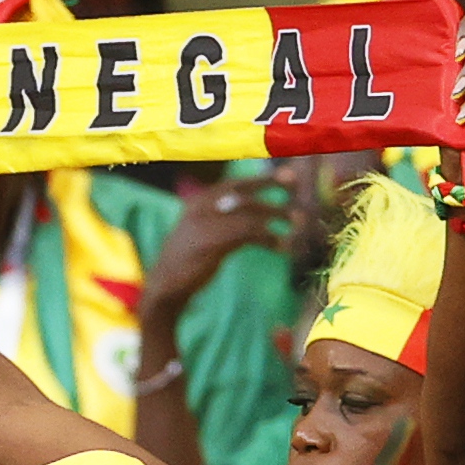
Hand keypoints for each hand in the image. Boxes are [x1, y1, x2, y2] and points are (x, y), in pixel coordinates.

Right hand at [142, 178, 295, 321]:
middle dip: (276, 196)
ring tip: (298, 224)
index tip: (290, 176)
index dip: (265, 179)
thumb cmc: (186, 262)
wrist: (165, 287)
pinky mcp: (213, 243)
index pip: (236, 183)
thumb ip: (223, 217)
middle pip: (246, 195)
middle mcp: (202, 207)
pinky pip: (250, 234)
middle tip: (299, 199)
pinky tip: (283, 247)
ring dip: (278, 217)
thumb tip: (257, 208)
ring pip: (251, 214)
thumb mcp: (201, 231)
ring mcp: (206, 224)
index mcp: (199, 200)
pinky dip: (270, 239)